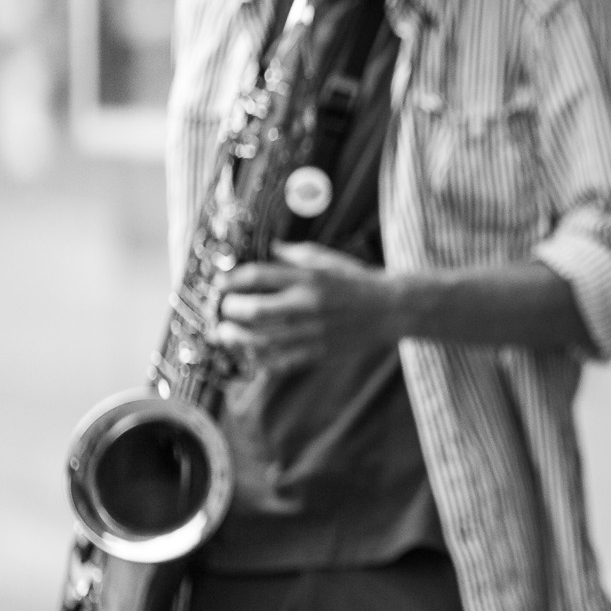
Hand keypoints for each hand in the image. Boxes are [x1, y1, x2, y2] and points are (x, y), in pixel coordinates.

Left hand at [214, 241, 399, 372]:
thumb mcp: (326, 259)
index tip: (220, 283)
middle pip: (254, 311)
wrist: (390, 310)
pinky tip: (248, 352)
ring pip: (261, 340)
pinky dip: (258, 359)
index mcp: (308, 278)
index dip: (231, 279)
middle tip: (222, 309)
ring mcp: (312, 332)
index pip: (258, 276)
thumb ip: (294, 254)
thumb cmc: (356, 280)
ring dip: (236, 338)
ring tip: (224, 333)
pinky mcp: (318, 352)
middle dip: (229, 310)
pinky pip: (280, 361)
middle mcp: (307, 305)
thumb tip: (266, 249)